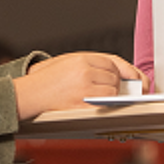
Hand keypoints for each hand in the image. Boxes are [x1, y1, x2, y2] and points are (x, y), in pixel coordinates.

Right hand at [13, 52, 145, 118]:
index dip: (123, 70)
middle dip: (117, 83)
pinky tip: (99, 102)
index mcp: (81, 59)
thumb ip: (91, 63)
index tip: (133, 77)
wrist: (30, 93)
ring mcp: (84, 88)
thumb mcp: (67, 61)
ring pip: (112, 90)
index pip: (112, 62)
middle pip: (114, 76)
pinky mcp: (82, 104)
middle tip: (113, 87)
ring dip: (111, 94)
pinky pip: (104, 104)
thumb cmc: (46, 79)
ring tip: (100, 94)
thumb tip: (115, 71)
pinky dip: (105, 104)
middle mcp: (84, 72)